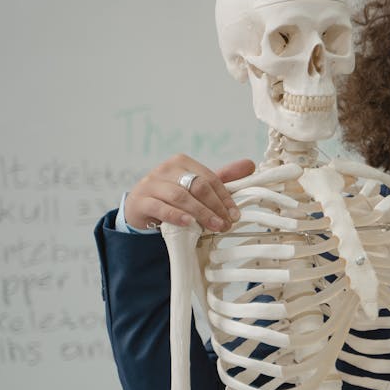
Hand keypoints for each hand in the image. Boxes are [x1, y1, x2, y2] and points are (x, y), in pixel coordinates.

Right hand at [124, 154, 254, 231]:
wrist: (140, 207)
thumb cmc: (172, 196)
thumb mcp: (196, 187)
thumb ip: (222, 177)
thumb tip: (250, 164)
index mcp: (183, 163)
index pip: (210, 178)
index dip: (225, 197)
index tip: (235, 215)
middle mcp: (166, 169)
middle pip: (197, 186)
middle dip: (215, 206)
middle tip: (226, 224)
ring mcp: (151, 184)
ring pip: (180, 196)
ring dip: (200, 213)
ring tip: (213, 227)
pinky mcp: (140, 200)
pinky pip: (160, 207)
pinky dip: (176, 215)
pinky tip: (188, 223)